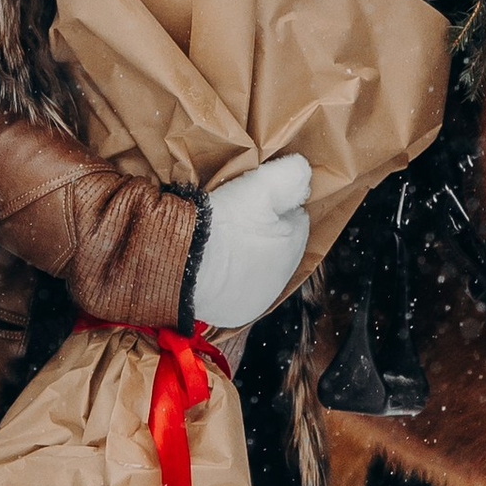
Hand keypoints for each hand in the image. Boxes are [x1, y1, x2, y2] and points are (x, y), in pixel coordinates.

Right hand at [192, 154, 313, 328]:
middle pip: (278, 245)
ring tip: (222, 240)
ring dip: (247, 256)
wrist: (181, 262)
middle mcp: (283, 278)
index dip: (275, 205)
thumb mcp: (260, 185)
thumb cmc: (222, 222)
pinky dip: (231, 278)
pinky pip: (239, 290)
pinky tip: (216, 264)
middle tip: (235, 218)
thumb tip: (303, 172)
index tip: (252, 200)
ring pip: (259, 269)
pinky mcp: (236, 313)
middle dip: (263, 233)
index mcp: (294, 246)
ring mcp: (259, 299)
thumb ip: (291, 174)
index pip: (296, 218)